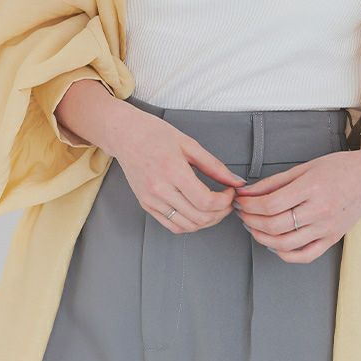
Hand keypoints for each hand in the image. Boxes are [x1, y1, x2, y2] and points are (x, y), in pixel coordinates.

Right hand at [110, 101, 246, 233]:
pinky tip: (197, 213)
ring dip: (207, 221)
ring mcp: (151, 200)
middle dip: (220, 213)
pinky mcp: (146, 205)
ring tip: (215, 208)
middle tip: (227, 201)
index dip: (225, 201)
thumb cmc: (154, 134)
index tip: (230, 192)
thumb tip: (235, 181)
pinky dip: (190, 224)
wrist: (125, 135)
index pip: (205, 201)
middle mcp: (160, 189)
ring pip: (187, 226)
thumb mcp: (189, 144)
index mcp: (173, 171)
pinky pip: (172, 225)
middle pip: (199, 217)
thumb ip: (214, 166)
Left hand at [233, 149, 360, 262]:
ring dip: (261, 237)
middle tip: (242, 212)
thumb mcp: (304, 167)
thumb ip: (273, 182)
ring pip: (285, 244)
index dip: (248, 204)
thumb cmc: (337, 168)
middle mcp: (320, 211)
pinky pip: (303, 256)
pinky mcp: (332, 240)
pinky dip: (283, 253)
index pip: (270, 204)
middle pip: (274, 225)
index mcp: (312, 188)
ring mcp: (327, 228)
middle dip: (250, 220)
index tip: (239, 200)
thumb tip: (246, 192)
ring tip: (253, 225)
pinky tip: (273, 242)